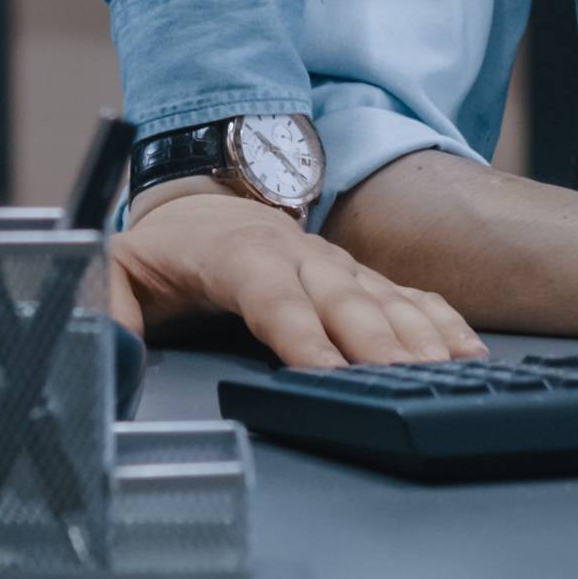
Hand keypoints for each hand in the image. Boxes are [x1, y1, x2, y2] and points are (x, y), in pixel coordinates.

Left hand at [112, 180, 482, 367]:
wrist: (210, 197)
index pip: (272, 295)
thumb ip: (111, 306)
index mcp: (238, 255)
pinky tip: (466, 352)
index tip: (325, 370)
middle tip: (404, 381)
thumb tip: (112, 347)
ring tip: (447, 373)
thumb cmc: (170, 246)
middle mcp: (298, 256)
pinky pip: (408, 298)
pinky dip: (440, 323)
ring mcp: (336, 265)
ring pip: (384, 299)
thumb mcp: (119, 265)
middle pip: (342, 300)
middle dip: (374, 342)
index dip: (300, 333)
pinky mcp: (362, 277)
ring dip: (416, 336)